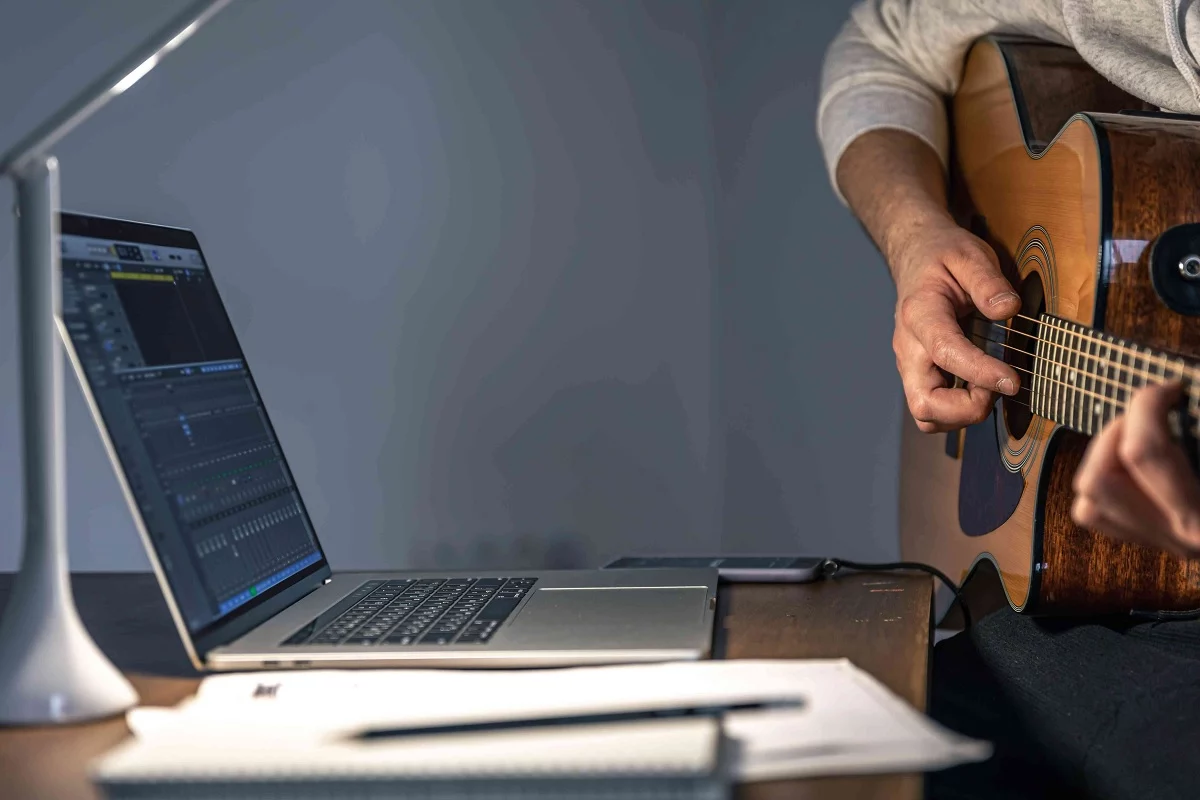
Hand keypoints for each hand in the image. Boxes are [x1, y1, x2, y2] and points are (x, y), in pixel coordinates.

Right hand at [888, 214, 1021, 432]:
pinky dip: (958, 411)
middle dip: (965, 410)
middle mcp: (908, 346)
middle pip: (923, 402)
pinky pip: (932, 408)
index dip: (979, 372)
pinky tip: (980, 388)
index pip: (945, 352)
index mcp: (920, 313)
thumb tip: (1008, 309)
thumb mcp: (969, 254)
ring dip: (962, 415)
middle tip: (999, 389)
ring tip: (991, 387)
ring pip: (925, 414)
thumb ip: (988, 281)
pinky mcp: (918, 373)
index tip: (1013, 381)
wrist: (915, 255)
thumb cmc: (943, 256)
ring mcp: (910, 364)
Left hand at [1072, 382, 1199, 557]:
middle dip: (1114, 432)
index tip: (1168, 388)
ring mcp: (1162, 542)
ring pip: (1087, 501)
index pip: (1143, 452)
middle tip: (1149, 412)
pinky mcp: (1152, 541)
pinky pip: (1096, 513)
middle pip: (1098, 479)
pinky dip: (1103, 480)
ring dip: (1103, 456)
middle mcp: (1178, 535)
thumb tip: (1170, 389)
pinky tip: (1132, 461)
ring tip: (1139, 433)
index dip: (1147, 404)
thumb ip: (1195, 421)